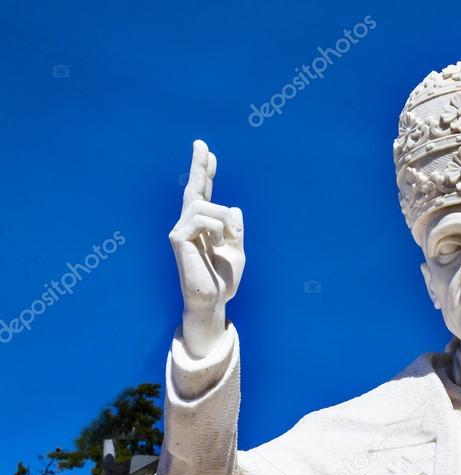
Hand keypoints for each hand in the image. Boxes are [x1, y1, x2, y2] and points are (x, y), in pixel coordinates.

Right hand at [168, 140, 244, 357]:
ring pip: (204, 205)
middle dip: (199, 165)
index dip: (207, 173)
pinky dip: (217, 228)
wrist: (214, 298)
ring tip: (230, 239)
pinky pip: (202, 218)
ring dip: (224, 220)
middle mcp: (189, 224)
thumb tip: (233, 208)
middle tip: (201, 143)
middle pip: (193, 188)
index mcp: (205, 226)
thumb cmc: (224, 279)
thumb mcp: (237, 250)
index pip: (205, 195)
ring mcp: (180, 229)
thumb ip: (235, 229)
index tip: (209, 153)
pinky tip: (218, 244)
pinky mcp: (177, 237)